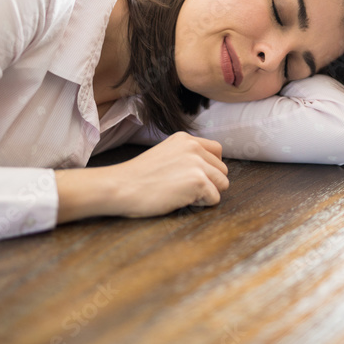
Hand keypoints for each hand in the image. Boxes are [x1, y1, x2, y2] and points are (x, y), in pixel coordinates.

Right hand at [56, 132, 228, 222]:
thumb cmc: (138, 177)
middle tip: (185, 189)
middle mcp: (194, 147)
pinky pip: (214, 199)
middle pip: (222, 170)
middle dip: (210, 183)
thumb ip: (186, 156)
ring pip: (222, 184)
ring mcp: (197, 163)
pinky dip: (201, 205)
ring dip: (207, 194)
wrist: (121, 186)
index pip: (217, 151)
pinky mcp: (198, 181)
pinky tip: (180, 200)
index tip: (195, 177)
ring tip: (183, 194)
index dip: (210, 168)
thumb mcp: (165, 154)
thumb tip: (208, 169)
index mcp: (186, 138)